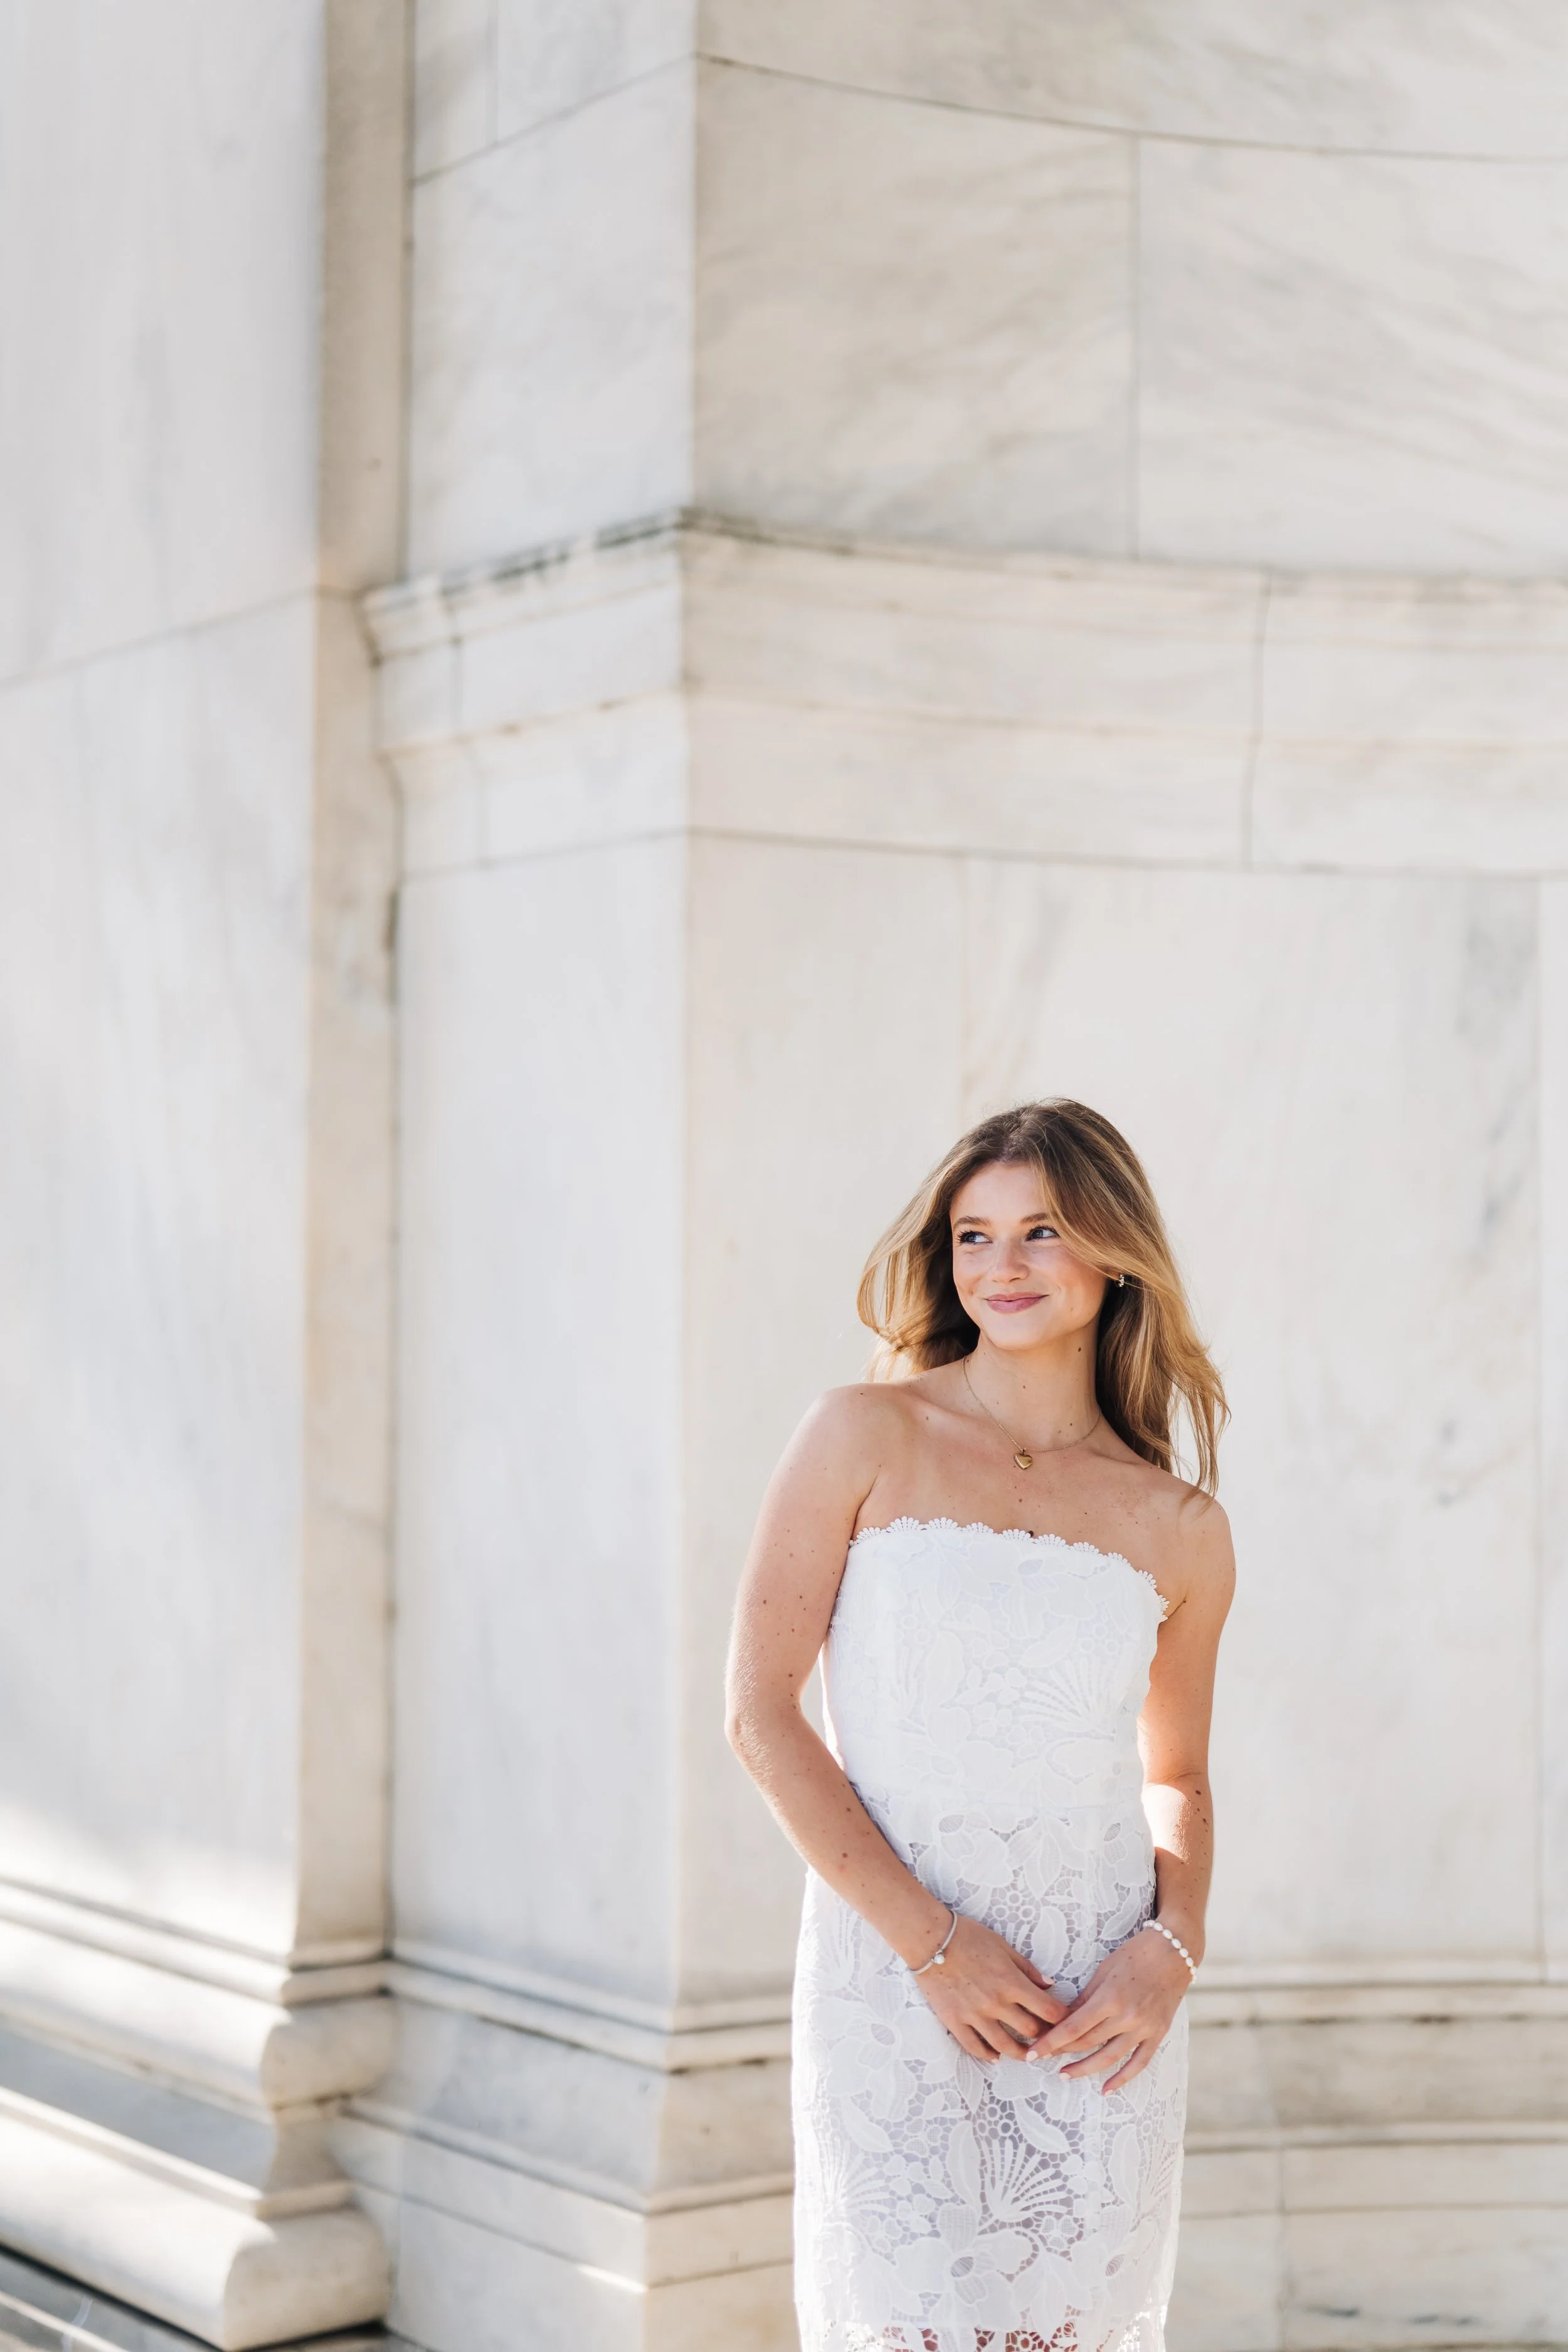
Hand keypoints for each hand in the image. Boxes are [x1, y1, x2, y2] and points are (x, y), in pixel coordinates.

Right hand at [915, 1913, 1067, 2062]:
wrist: (930, 1940)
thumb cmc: (968, 1937)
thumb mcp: (1003, 1946)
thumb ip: (1027, 1969)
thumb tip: (1049, 1986)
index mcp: (1011, 1982)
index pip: (1049, 2011)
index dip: (1062, 2019)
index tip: (1066, 2021)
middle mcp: (996, 2003)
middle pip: (1031, 2031)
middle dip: (1045, 2036)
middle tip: (1049, 2037)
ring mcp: (975, 2016)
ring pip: (1006, 2047)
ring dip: (1021, 2054)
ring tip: (1027, 2054)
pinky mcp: (955, 2022)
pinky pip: (975, 2047)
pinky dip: (988, 2055)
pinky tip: (996, 2056)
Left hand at [1025, 1924, 1189, 2091]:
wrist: (1174, 1952)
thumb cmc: (1135, 1955)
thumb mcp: (1103, 1970)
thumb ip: (1085, 1998)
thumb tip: (1063, 2019)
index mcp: (1109, 1997)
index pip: (1074, 2027)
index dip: (1051, 2042)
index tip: (1033, 2053)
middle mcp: (1127, 2016)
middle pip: (1088, 2042)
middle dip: (1062, 2053)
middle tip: (1042, 2059)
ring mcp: (1144, 2028)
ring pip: (1109, 2057)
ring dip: (1085, 2069)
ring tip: (1065, 2075)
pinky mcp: (1158, 2034)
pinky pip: (1139, 2063)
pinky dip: (1123, 2079)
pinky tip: (1107, 2090)